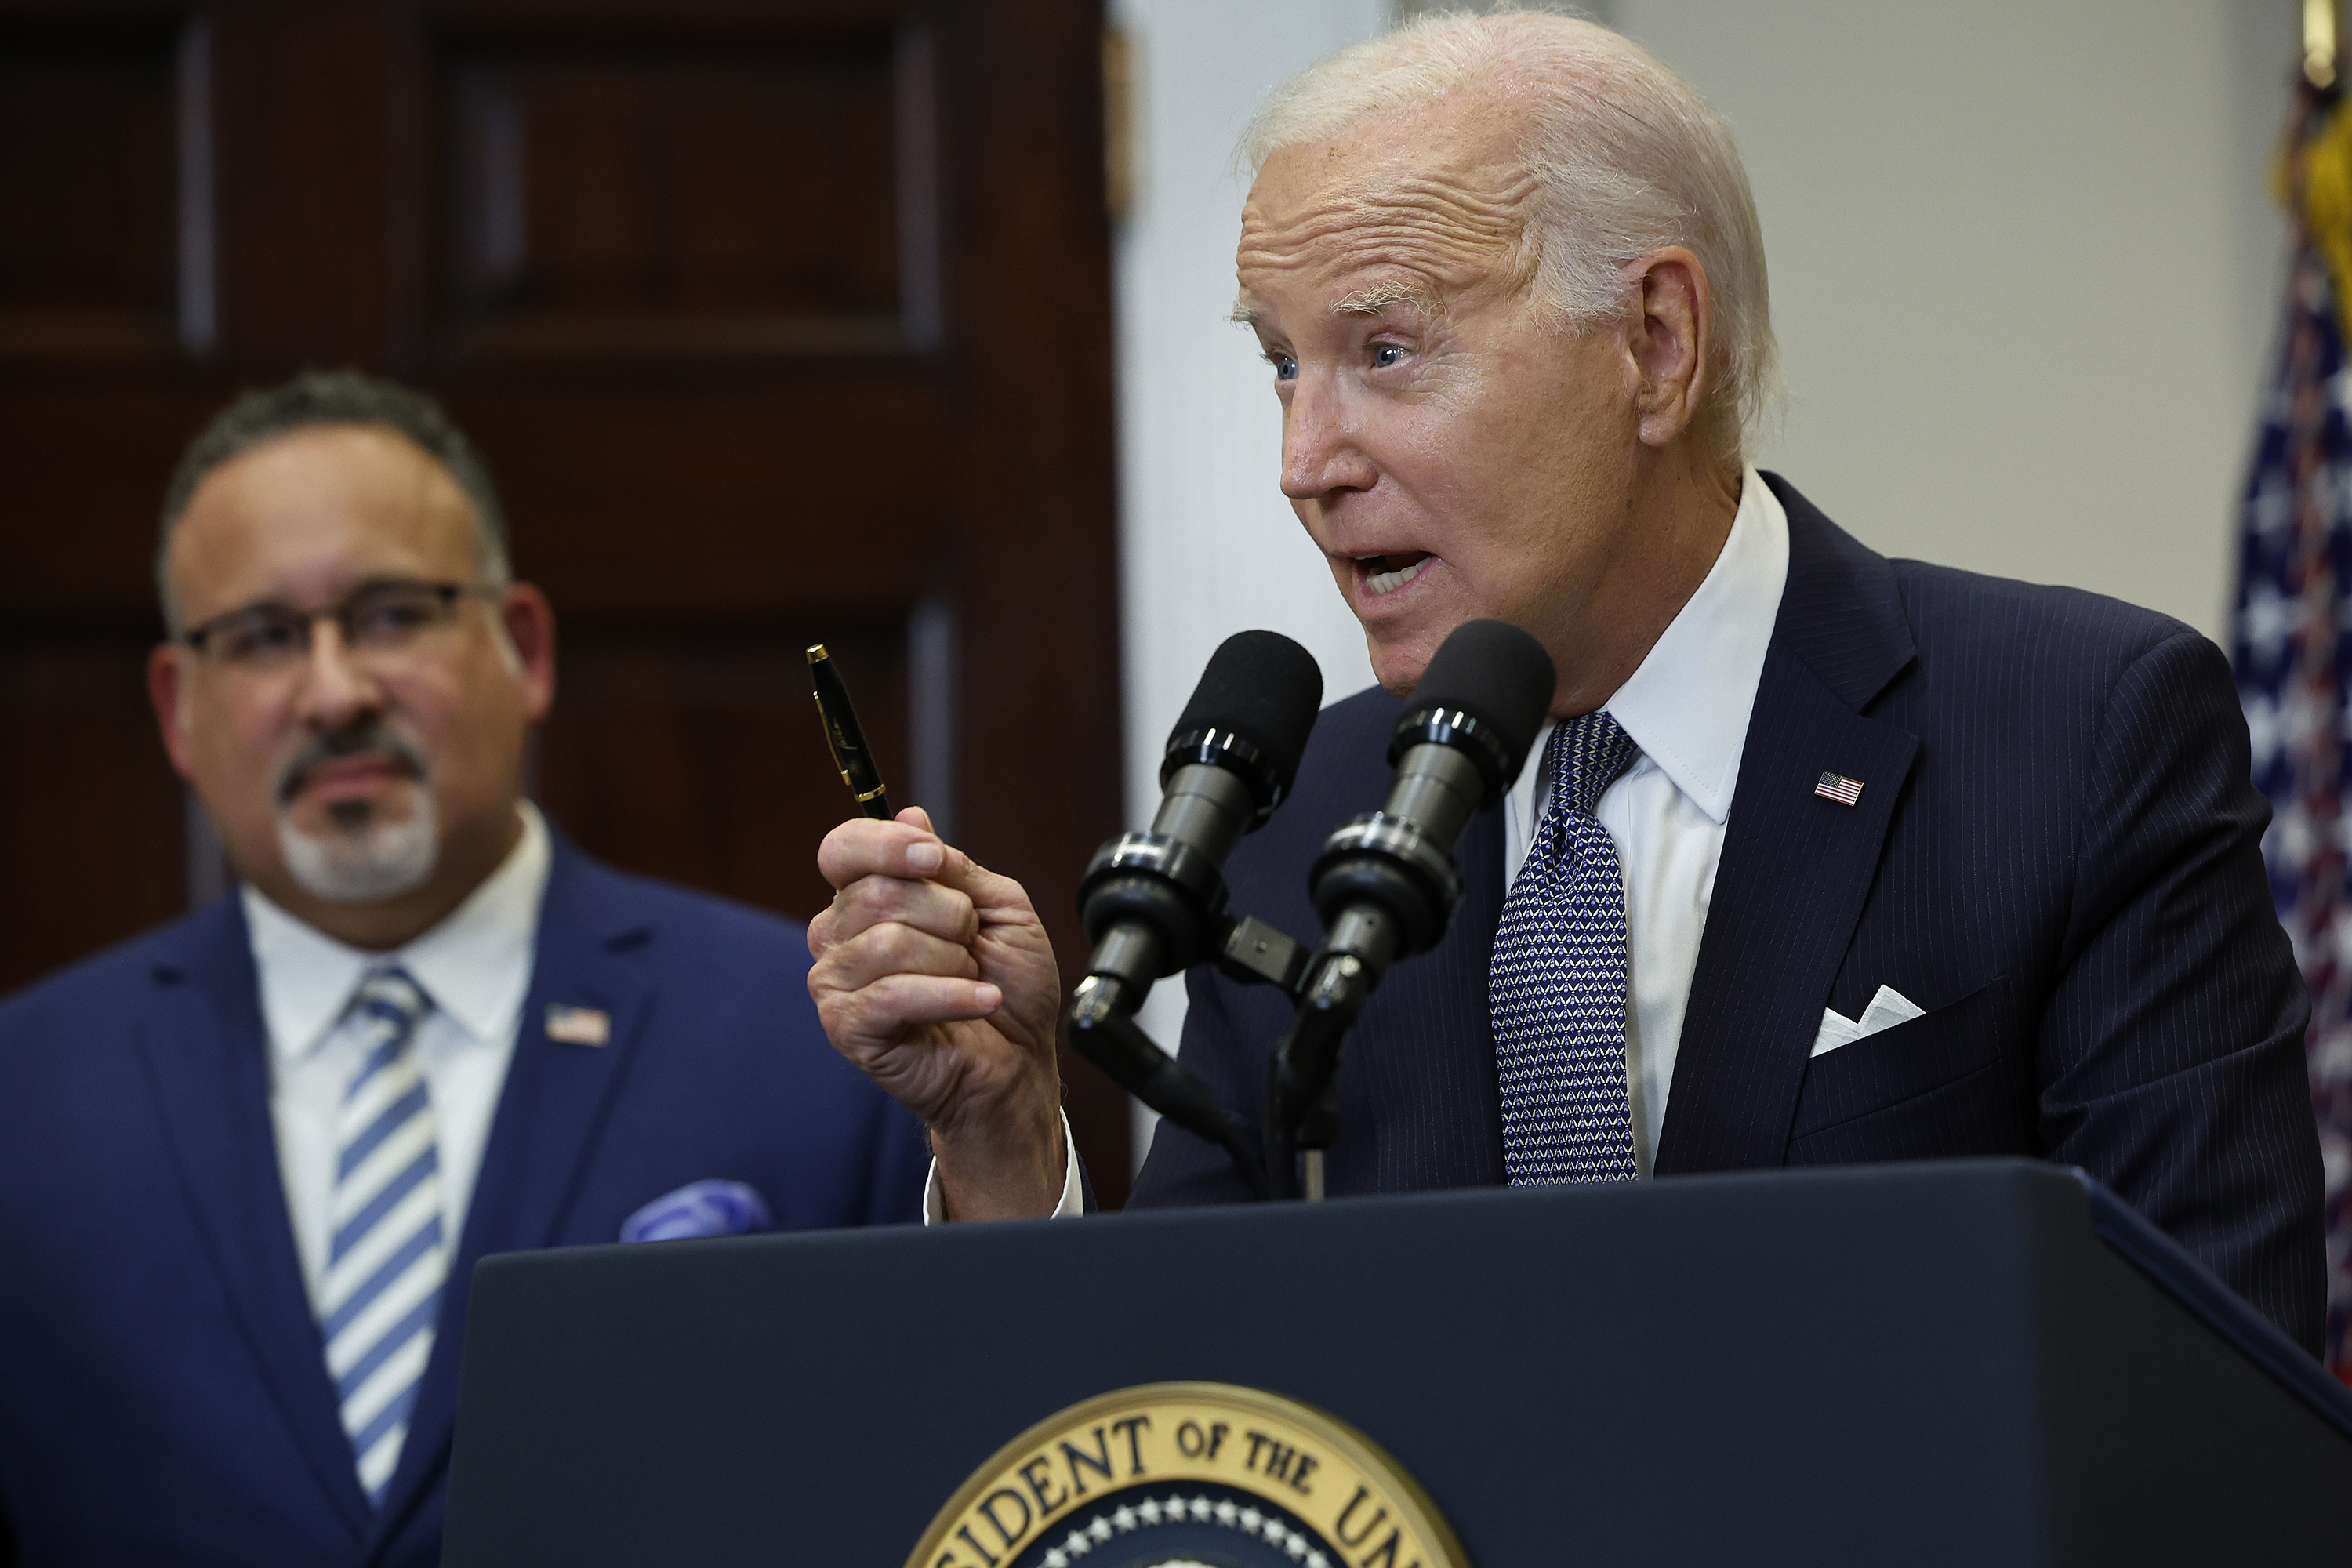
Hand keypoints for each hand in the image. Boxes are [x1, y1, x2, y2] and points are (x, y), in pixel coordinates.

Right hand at [808, 807, 1066, 1218]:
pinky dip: (951, 995)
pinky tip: (981, 1001)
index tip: (933, 859)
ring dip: (953, 961)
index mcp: (867, 897)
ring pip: (890, 942)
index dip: (887, 845)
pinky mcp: (847, 1026)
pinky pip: (893, 994)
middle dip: (949, 915)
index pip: (844, 848)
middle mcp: (839, 935)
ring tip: (970, 981)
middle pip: (879, 892)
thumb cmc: (1006, 986)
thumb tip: (912, 817)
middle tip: (972, 946)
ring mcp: (836, 982)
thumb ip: (954, 866)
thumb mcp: (998, 907)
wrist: (1018, 1062)